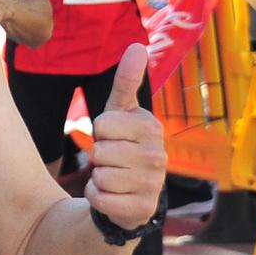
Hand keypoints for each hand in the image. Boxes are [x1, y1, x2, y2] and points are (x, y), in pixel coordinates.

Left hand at [85, 43, 164, 231]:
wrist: (128, 194)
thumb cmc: (121, 145)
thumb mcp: (121, 113)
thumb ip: (126, 81)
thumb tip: (137, 45)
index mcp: (151, 127)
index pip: (103, 124)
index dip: (100, 131)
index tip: (113, 137)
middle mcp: (158, 156)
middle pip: (100, 150)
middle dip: (98, 156)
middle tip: (113, 160)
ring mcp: (153, 184)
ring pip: (99, 175)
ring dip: (98, 178)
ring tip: (113, 177)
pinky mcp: (141, 210)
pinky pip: (100, 199)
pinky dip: (97, 198)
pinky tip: (112, 196)